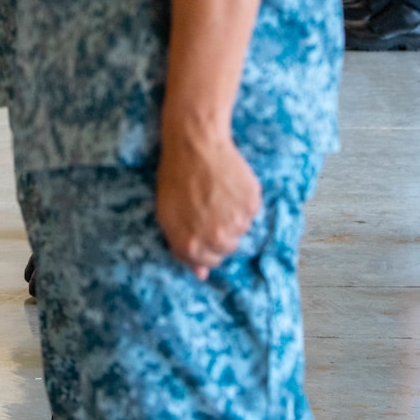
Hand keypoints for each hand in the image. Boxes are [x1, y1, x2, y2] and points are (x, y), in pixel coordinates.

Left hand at [155, 128, 261, 279]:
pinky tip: (229, 184)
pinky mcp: (252, 204)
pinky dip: (243, 200)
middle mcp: (217, 239)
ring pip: (241, 229)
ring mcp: (237, 222)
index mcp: (193, 246)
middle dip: (220, 230)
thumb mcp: (167, 216)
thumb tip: (201, 274)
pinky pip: (252, 211)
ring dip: (232, 214)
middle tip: (210, 205)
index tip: (203, 225)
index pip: (210, 262)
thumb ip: (183, 249)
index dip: (206, 243)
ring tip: (217, 191)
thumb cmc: (177, 177)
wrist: (196, 144)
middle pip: (228, 247)